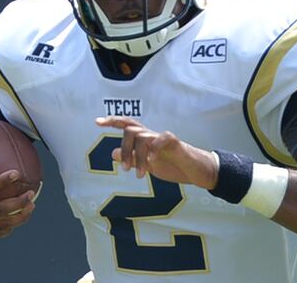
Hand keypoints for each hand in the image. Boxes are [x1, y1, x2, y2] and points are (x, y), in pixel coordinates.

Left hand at [95, 116, 218, 189]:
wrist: (199, 172)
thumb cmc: (175, 166)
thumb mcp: (150, 166)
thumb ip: (133, 159)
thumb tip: (112, 153)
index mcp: (146, 141)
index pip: (127, 126)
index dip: (112, 122)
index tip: (96, 122)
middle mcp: (153, 136)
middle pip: (131, 130)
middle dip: (124, 149)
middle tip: (125, 169)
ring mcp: (164, 138)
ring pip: (142, 137)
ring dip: (137, 157)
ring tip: (139, 175)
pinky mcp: (176, 143)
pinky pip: (160, 140)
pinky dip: (152, 151)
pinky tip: (152, 163)